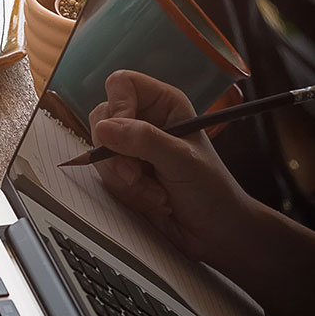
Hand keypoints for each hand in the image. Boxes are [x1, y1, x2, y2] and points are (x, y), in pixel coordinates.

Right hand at [88, 70, 252, 261]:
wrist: (215, 231)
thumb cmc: (211, 190)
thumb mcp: (181, 161)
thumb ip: (143, 141)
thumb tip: (103, 128)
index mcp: (163, 104)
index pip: (121, 85)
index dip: (117, 107)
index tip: (123, 136)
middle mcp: (144, 120)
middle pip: (101, 119)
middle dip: (116, 154)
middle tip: (137, 175)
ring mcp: (130, 147)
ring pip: (99, 152)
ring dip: (124, 179)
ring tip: (156, 193)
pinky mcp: (123, 172)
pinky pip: (104, 175)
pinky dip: (125, 191)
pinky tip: (152, 199)